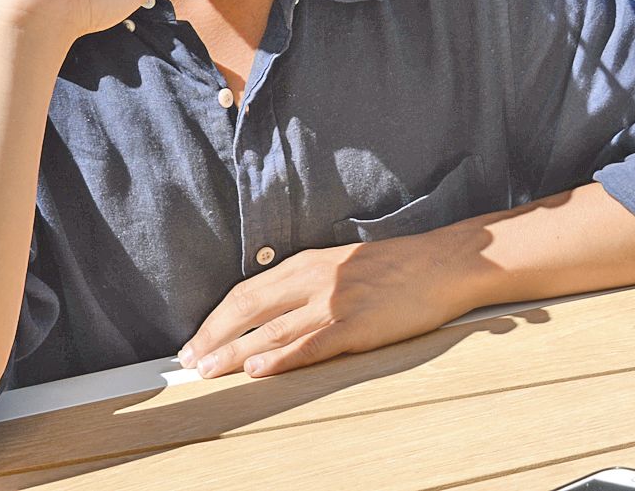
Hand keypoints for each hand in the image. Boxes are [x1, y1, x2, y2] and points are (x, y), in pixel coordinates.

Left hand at [177, 236, 470, 379]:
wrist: (443, 263)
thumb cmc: (397, 266)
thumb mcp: (343, 263)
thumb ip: (308, 282)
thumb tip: (271, 308)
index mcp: (309, 263)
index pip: (248, 292)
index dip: (216, 319)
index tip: (197, 341)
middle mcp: (316, 280)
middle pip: (250, 309)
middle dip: (214, 337)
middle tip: (190, 362)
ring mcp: (336, 303)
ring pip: (273, 330)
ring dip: (236, 352)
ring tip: (210, 371)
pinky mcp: (359, 326)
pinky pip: (312, 344)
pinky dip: (282, 357)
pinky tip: (259, 369)